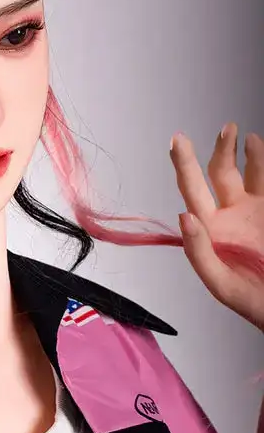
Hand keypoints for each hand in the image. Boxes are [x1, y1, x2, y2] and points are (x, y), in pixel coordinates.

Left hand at [169, 123, 263, 331]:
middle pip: (220, 174)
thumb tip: (184, 217)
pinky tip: (258, 149)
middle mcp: (232, 216)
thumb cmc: (255, 302)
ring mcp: (256, 211)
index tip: (177, 141)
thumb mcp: (222, 285)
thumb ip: (200, 252)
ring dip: (248, 153)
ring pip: (250, 172)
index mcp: (210, 231)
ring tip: (245, 137)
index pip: (192, 191)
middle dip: (220, 150)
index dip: (184, 165)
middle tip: (226, 129)